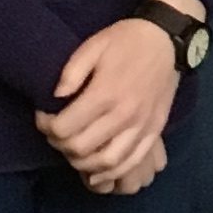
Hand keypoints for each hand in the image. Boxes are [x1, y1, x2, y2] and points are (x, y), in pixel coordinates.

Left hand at [38, 16, 178, 194]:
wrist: (167, 39)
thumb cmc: (127, 40)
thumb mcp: (94, 45)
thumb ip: (71, 72)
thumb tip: (55, 97)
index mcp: (105, 93)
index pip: (64, 128)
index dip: (46, 126)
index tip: (44, 116)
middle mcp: (123, 115)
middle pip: (81, 149)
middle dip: (60, 145)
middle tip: (56, 134)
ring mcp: (142, 126)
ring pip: (108, 163)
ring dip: (84, 164)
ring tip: (74, 152)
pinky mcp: (154, 130)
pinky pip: (133, 161)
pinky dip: (114, 173)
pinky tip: (99, 171)